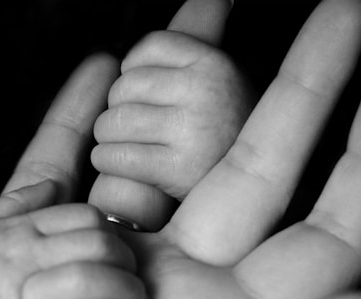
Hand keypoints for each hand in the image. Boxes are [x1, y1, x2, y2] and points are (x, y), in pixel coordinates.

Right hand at [0, 147, 147, 298]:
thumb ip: (20, 202)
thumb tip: (52, 186)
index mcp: (20, 231)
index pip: (86, 217)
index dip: (114, 233)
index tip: (121, 254)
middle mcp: (23, 258)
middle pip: (98, 245)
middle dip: (129, 262)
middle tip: (136, 280)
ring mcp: (18, 298)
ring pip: (89, 280)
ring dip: (126, 292)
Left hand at [88, 0, 252, 230]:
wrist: (251, 195)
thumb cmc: (224, 138)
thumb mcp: (221, 84)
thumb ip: (201, 41)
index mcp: (215, 63)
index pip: (148, 48)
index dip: (136, 74)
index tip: (148, 97)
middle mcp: (207, 90)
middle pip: (122, 86)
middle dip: (121, 110)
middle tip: (142, 131)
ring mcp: (193, 129)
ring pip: (111, 123)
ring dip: (110, 140)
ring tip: (134, 149)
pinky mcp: (177, 170)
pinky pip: (113, 156)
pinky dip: (110, 164)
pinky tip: (128, 168)